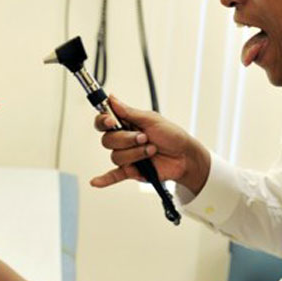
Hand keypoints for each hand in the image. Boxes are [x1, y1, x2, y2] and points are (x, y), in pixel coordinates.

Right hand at [91, 96, 210, 192]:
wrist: (184, 156)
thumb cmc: (171, 135)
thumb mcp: (152, 119)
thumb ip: (129, 112)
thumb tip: (112, 98)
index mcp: (126, 124)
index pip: (103, 122)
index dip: (103, 121)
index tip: (111, 120)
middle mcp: (123, 140)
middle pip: (108, 140)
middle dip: (127, 139)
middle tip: (144, 138)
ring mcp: (127, 156)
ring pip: (116, 157)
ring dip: (135, 153)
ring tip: (151, 150)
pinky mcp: (131, 171)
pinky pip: (114, 175)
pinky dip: (104, 179)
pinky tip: (96, 182)